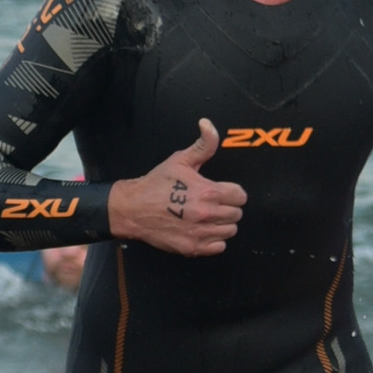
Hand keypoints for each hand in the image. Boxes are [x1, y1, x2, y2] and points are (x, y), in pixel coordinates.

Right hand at [108, 118, 246, 256]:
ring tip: (208, 218)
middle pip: (237, 214)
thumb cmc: (155, 185)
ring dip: (222, 224)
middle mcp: (206, 214)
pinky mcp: (192, 247)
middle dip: (228, 208)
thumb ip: (203, 145)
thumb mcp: (180, 160)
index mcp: (208, 192)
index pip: (241, 196)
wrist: (132, 209)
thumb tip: (208, 125)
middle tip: (212, 204)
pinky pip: (219, 247)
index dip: (232, 192)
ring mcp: (200, 232)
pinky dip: (214, 241)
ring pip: (230, 231)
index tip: (222, 192)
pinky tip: (203, 230)